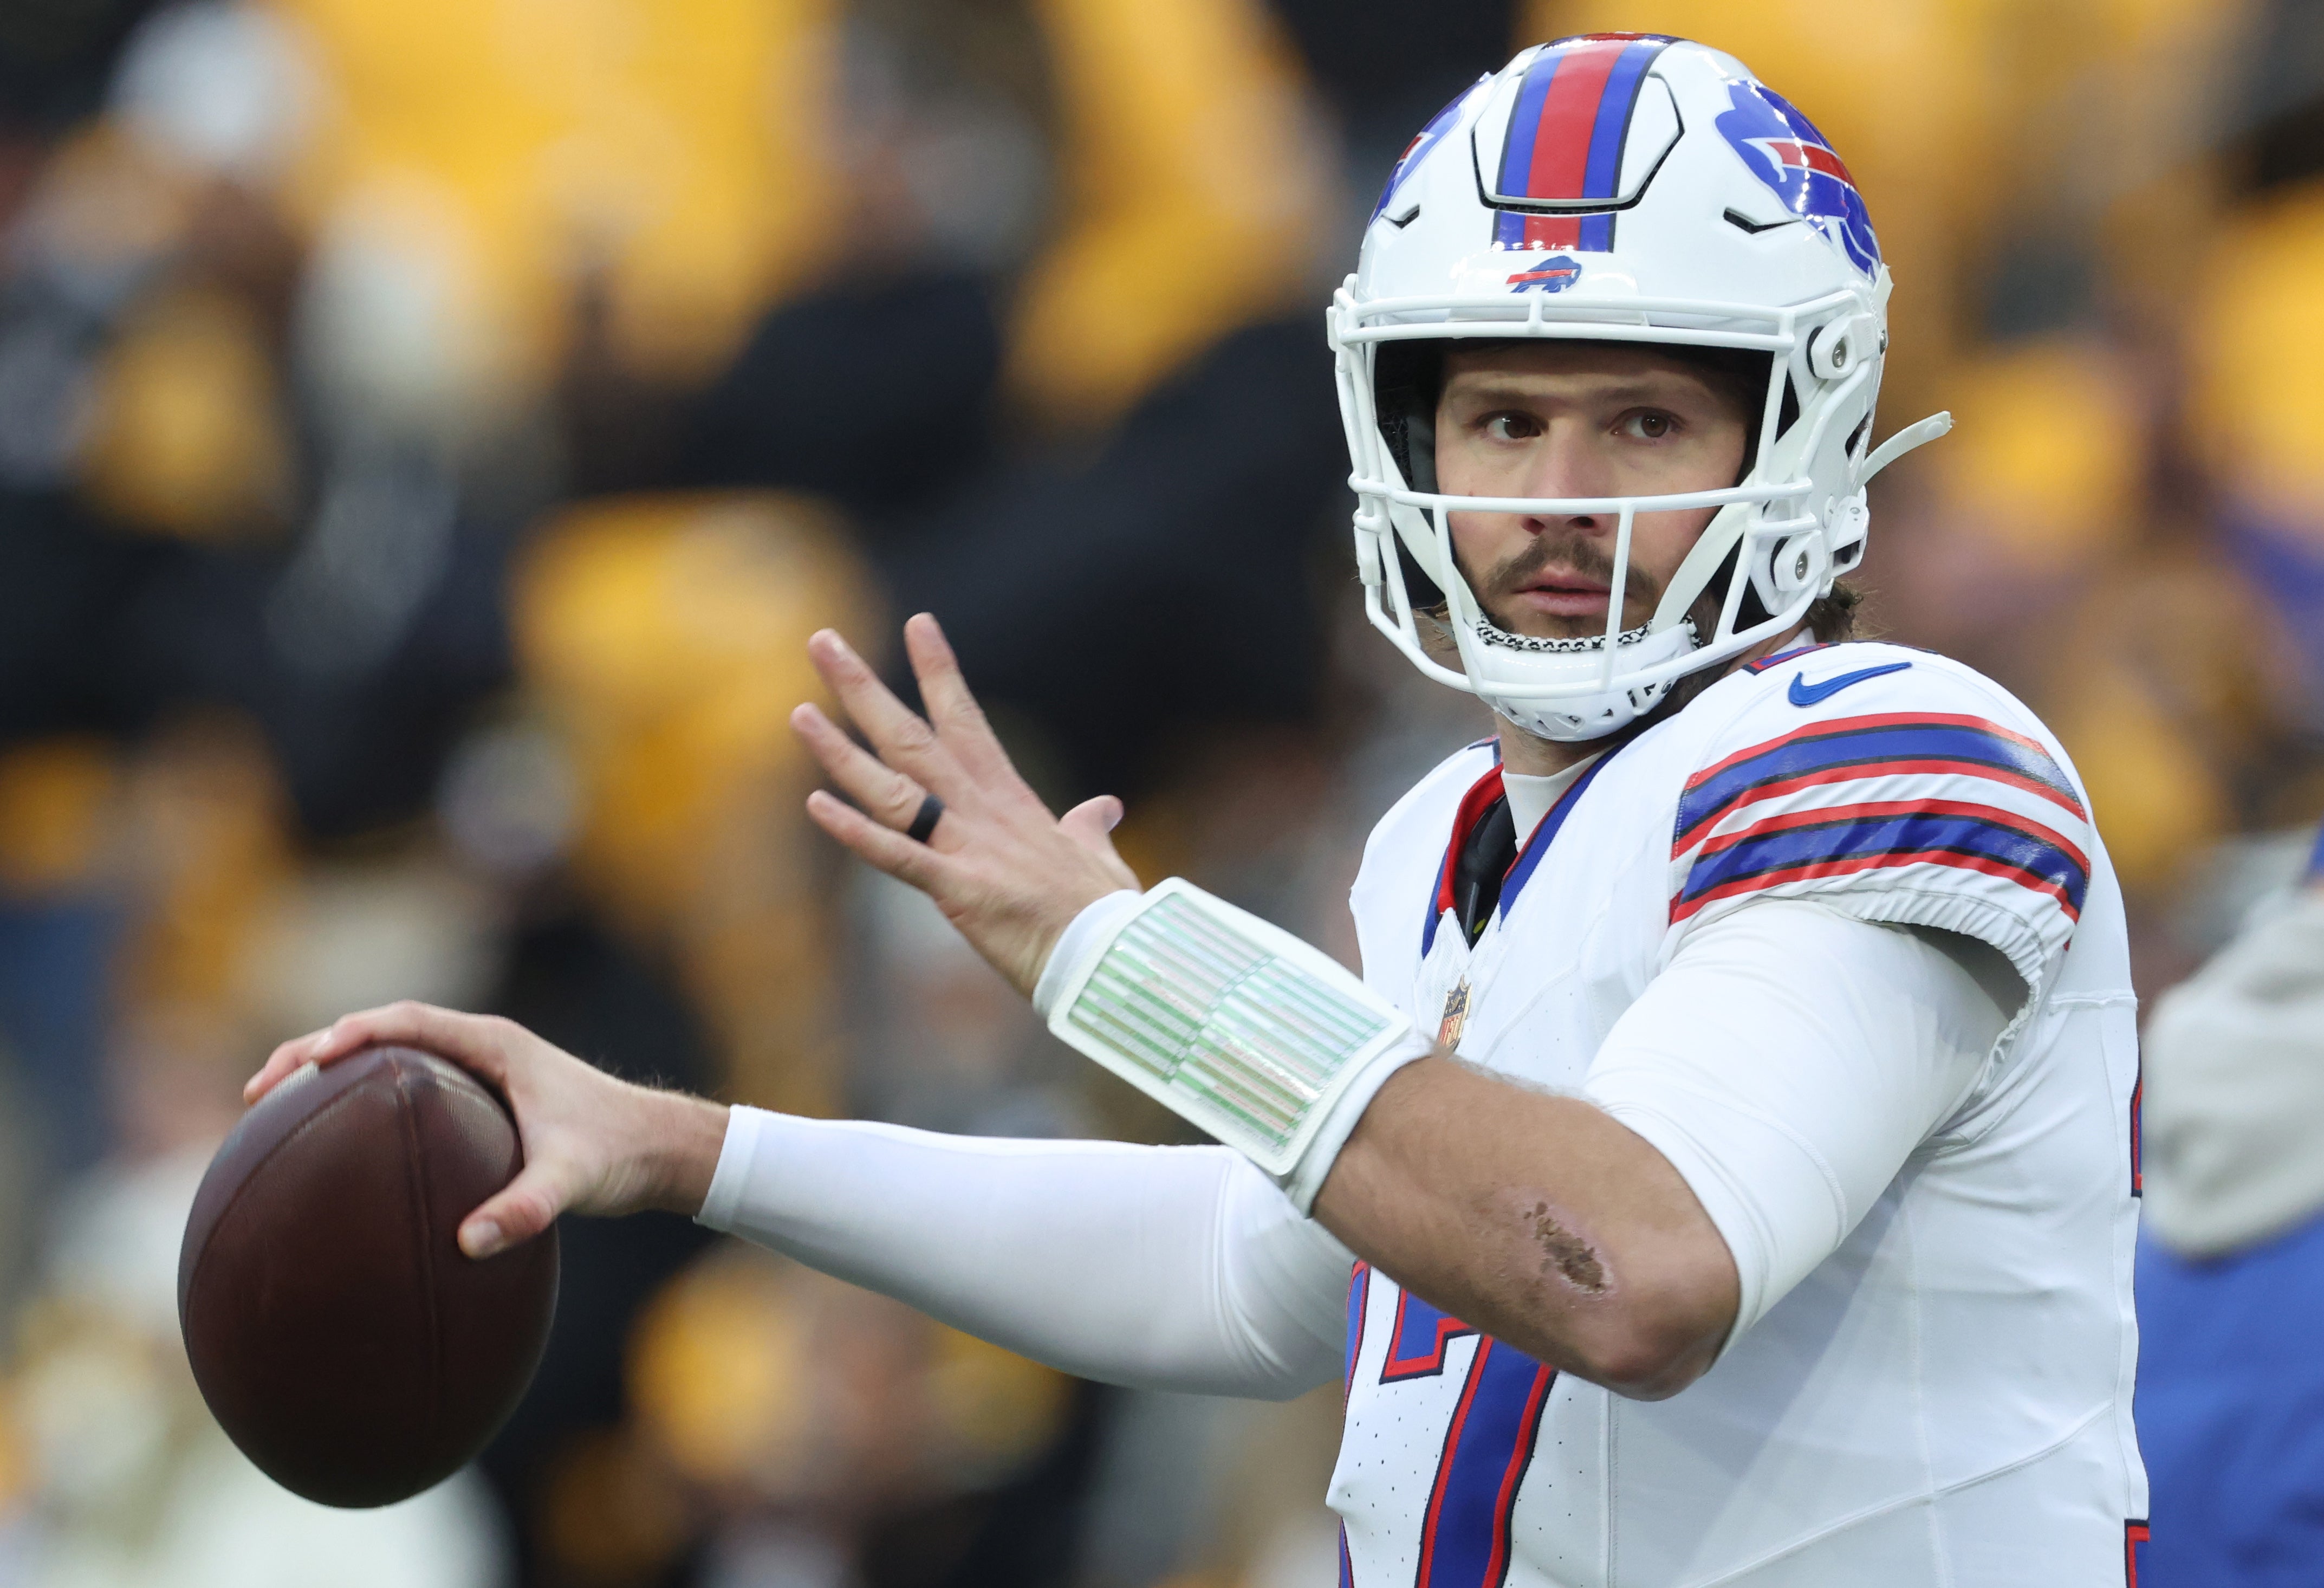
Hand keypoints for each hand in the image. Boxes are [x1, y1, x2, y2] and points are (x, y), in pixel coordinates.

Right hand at [243, 1002, 730, 1258]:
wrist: (660, 1147)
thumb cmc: (621, 1152)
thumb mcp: (575, 1182)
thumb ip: (526, 1209)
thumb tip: (468, 1245)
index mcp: (495, 1044)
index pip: (407, 1022)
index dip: (352, 1033)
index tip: (307, 1060)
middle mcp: (482, 1047)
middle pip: (382, 1032)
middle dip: (316, 1050)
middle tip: (258, 1090)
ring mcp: (478, 1070)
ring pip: (389, 1058)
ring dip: (332, 1073)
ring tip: (271, 1111)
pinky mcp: (479, 1098)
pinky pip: (406, 1088)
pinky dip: (363, 1104)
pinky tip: (334, 1150)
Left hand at [792, 613, 1140, 995]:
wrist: (1115, 956)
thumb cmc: (1105, 911)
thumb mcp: (1095, 855)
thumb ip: (1088, 827)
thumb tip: (1101, 808)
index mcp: (1008, 800)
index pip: (965, 719)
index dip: (938, 671)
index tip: (916, 623)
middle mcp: (980, 812)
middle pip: (911, 736)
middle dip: (862, 688)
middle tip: (821, 640)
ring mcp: (968, 848)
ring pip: (892, 787)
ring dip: (841, 752)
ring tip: (798, 713)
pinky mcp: (959, 890)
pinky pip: (898, 857)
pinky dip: (856, 833)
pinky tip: (816, 806)